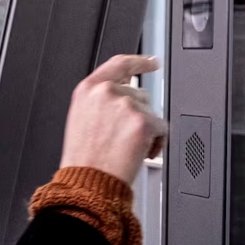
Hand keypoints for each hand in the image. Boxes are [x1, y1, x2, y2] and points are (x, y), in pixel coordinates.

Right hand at [61, 55, 167, 183]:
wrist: (88, 183)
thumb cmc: (84, 160)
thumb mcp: (82, 119)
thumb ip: (101, 102)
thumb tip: (123, 99)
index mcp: (88, 89)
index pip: (120, 64)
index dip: (139, 61)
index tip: (152, 62)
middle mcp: (107, 92)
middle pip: (139, 94)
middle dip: (138, 115)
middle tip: (125, 137)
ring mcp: (126, 105)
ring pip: (151, 112)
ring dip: (146, 129)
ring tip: (128, 148)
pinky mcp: (143, 121)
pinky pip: (162, 127)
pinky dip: (158, 142)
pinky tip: (141, 152)